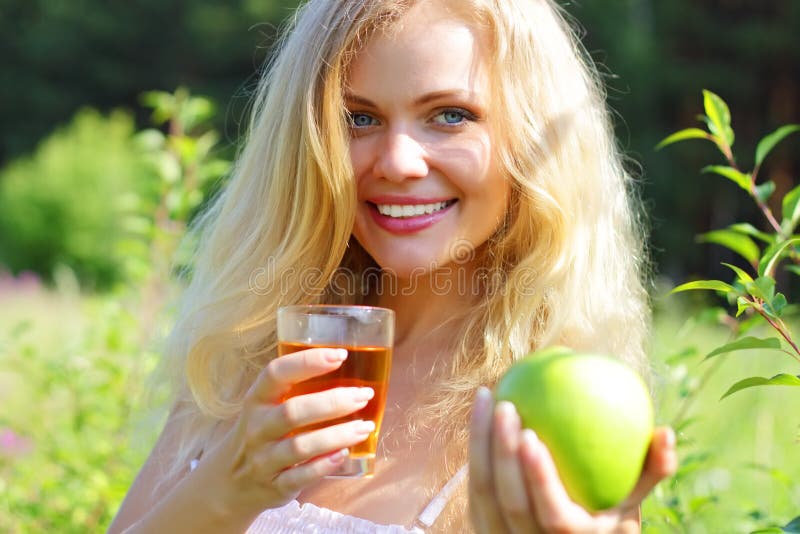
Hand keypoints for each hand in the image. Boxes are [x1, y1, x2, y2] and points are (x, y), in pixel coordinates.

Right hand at [192, 347, 375, 517]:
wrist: (229, 483)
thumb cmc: (261, 433)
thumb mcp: (266, 407)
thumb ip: (295, 389)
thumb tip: (349, 366)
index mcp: (256, 401)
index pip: (276, 374)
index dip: (307, 362)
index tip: (339, 355)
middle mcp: (257, 429)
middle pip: (293, 412)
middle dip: (332, 402)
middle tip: (363, 394)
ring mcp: (264, 460)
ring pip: (300, 446)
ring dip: (336, 435)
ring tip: (364, 426)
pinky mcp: (275, 487)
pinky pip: (302, 476)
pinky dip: (325, 465)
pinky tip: (345, 454)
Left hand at [468, 387, 676, 532]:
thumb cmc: (607, 516)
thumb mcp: (633, 503)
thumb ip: (652, 470)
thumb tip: (666, 431)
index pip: (551, 516)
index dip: (538, 480)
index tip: (532, 435)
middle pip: (507, 501)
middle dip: (500, 452)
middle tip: (507, 404)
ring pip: (482, 490)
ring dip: (480, 441)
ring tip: (488, 395)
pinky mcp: (480, 523)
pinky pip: (475, 481)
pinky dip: (476, 445)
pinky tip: (481, 406)